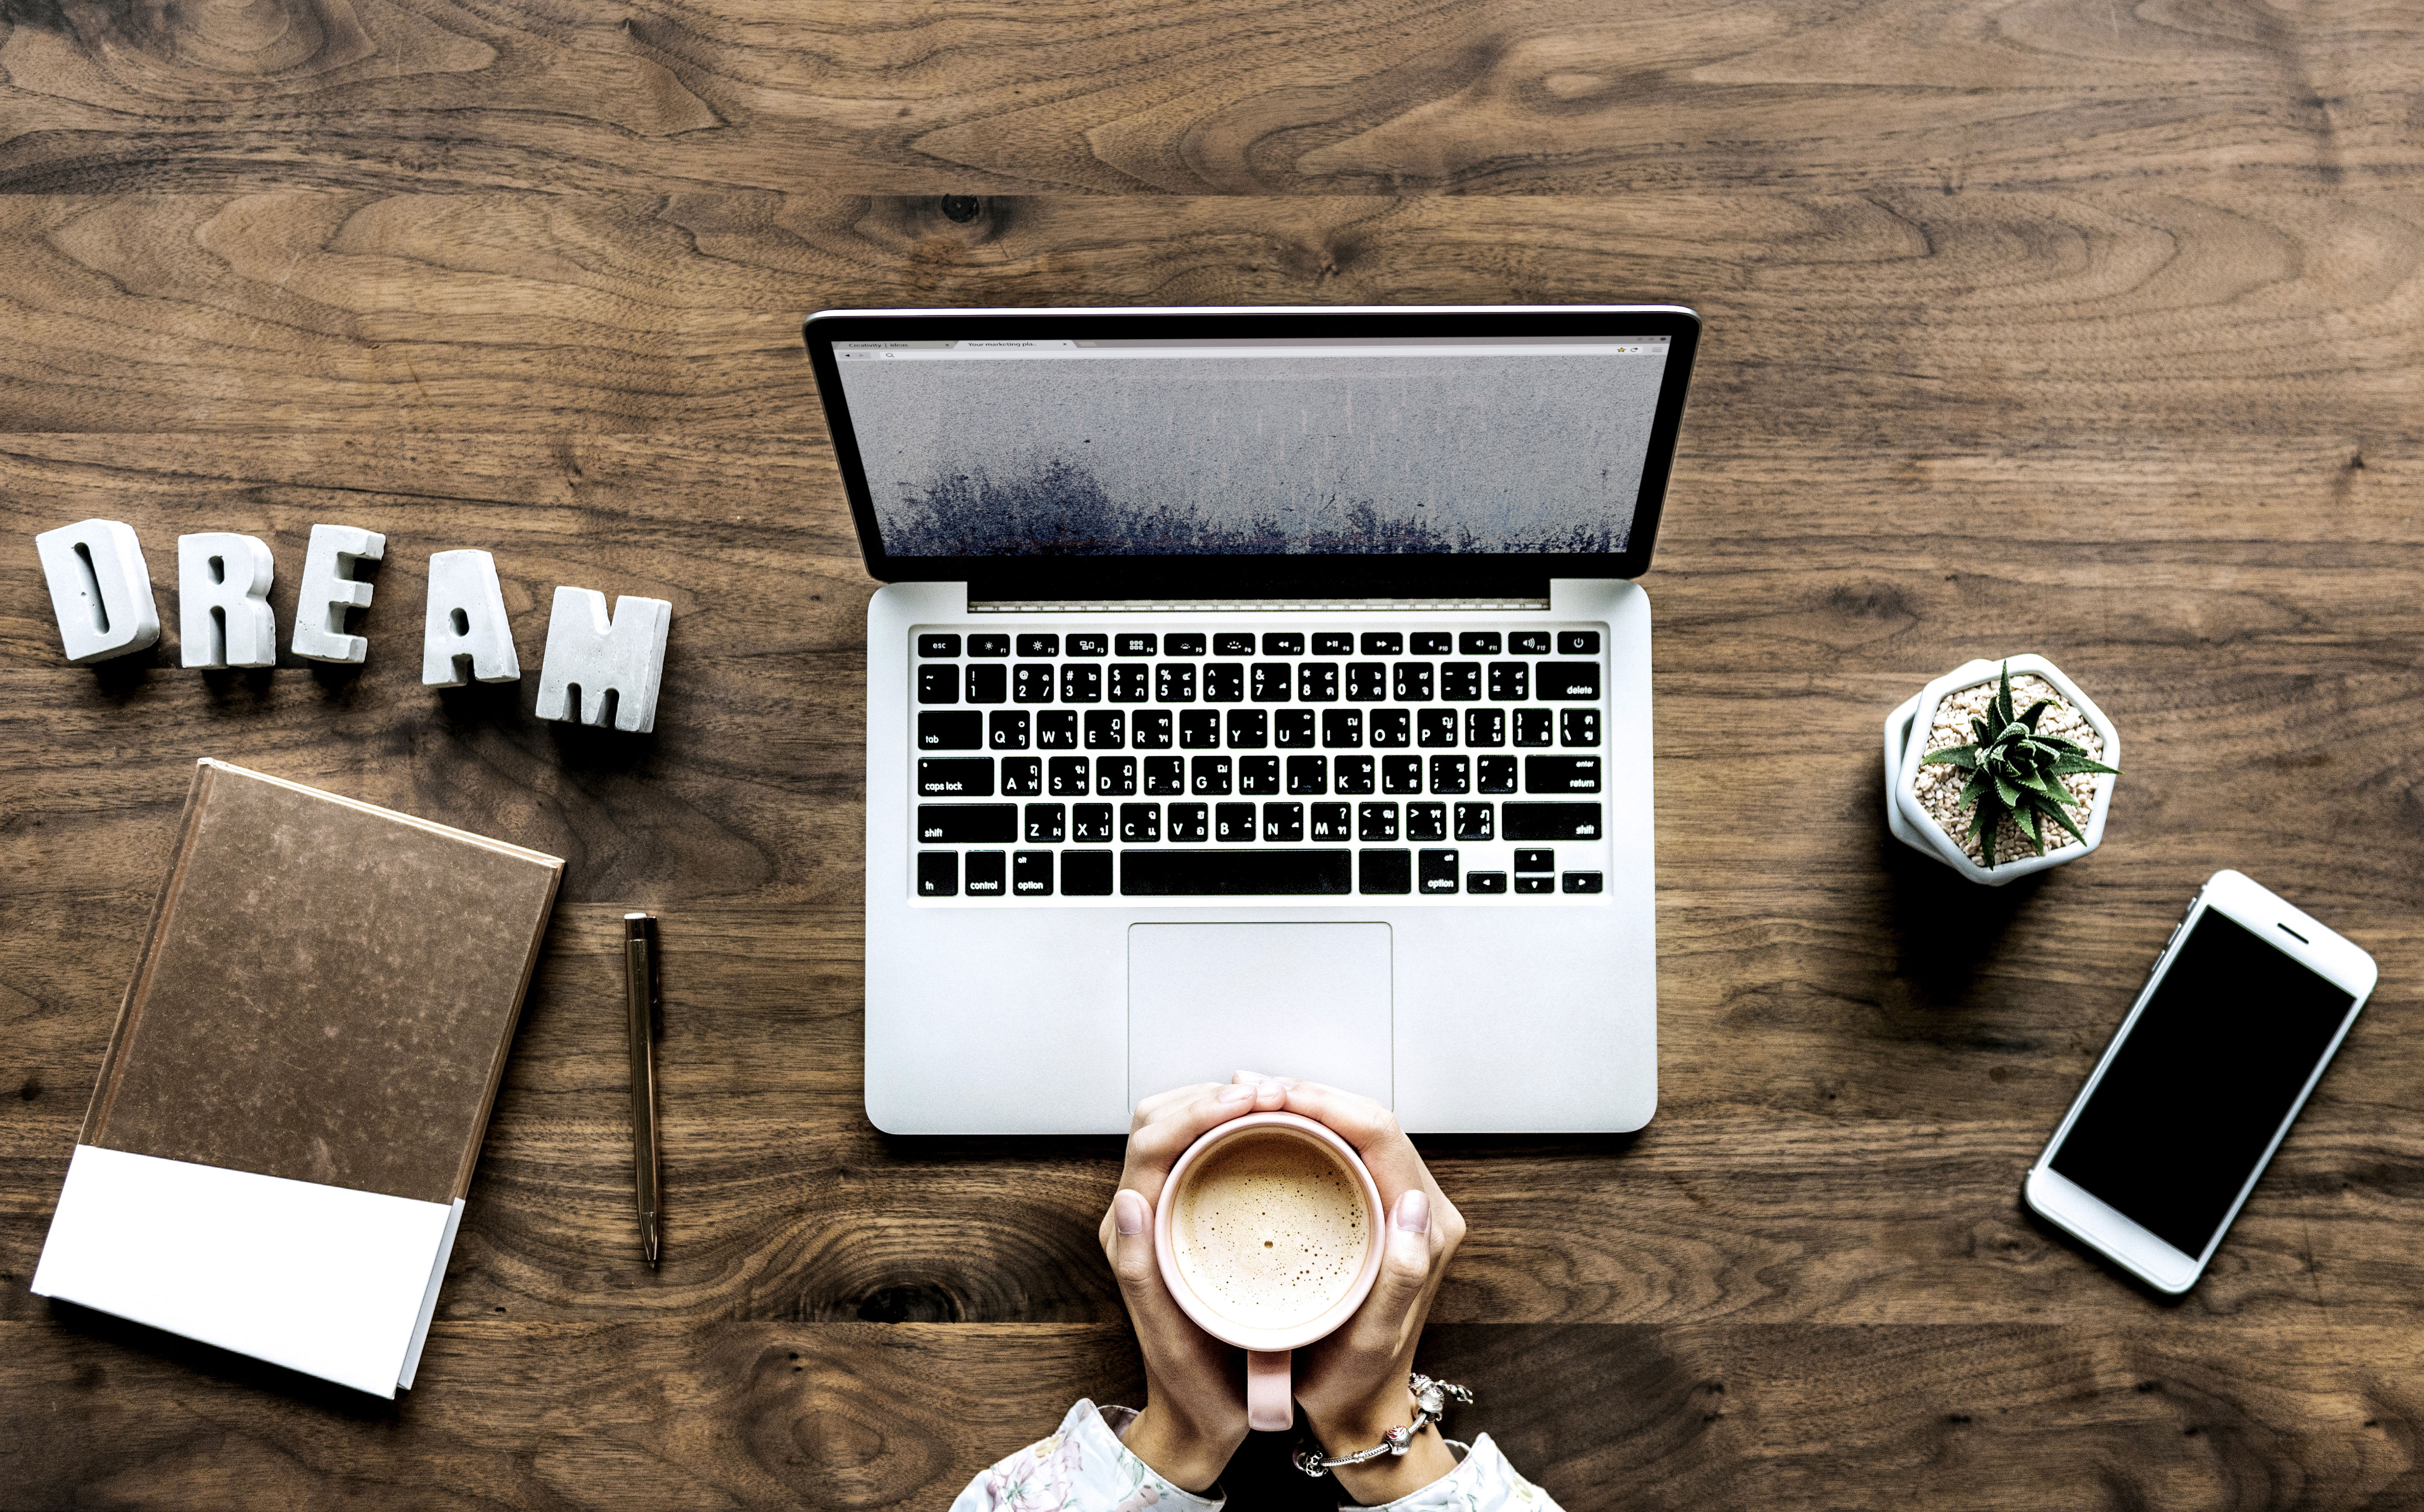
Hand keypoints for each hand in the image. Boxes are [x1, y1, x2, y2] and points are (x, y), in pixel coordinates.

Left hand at [1097, 1077, 1289, 1490]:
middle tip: (1277, 1094)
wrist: (1199, 1422)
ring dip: (1222, 1105)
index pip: (1152, 1142)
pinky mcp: (1186, 1219)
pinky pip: (1201, 1152)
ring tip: (1278, 1102)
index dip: (1199, 1111)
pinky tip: (1272, 1131)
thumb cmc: (1193, 1386)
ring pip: (1181, 1129)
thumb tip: (1126, 1198)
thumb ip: (1138, 1272)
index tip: (1252, 1102)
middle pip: (1161, 1120)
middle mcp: (1137, 1216)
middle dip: (1213, 1094)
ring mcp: (1162, 1214)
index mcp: (1129, 1234)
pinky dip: (1231, 1129)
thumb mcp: (1169, 1337)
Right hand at [1255, 1074, 1468, 1504]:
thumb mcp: (1377, 1337)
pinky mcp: (1382, 1214)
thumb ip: (1405, 1273)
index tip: (1271, 1095)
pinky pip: (1349, 1151)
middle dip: (1311, 1093)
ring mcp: (1403, 1208)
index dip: (1327, 1102)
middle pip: (1370, 1121)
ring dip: (1309, 1106)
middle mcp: (1423, 1208)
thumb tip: (1413, 1202)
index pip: (1381, 1134)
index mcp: (1428, 1227)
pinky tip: (1270, 1126)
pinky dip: (1310, 1129)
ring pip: (1358, 1130)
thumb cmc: (1357, 1380)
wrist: (1360, 1408)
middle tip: (1246, 1087)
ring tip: (1250, 1098)